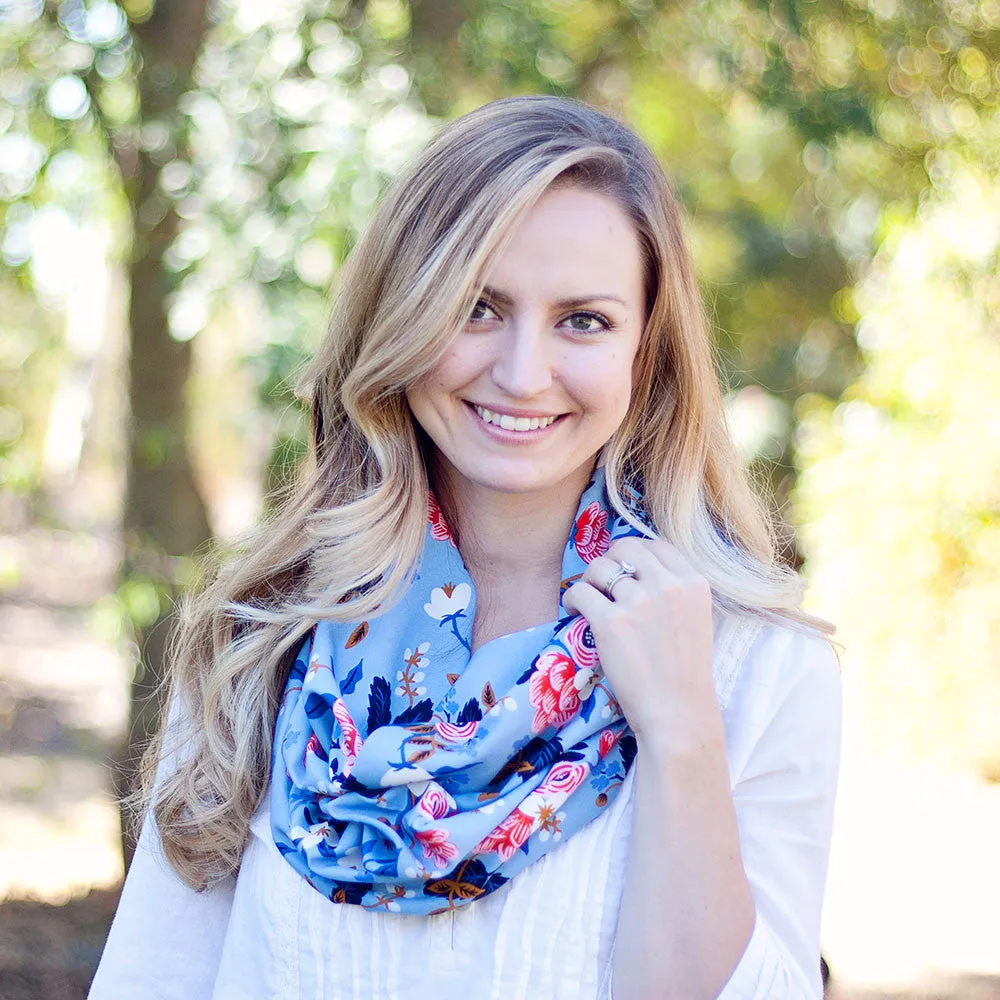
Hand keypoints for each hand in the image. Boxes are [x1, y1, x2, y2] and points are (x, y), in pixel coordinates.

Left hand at [561, 537, 716, 746]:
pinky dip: (572, 599)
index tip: (624, 567)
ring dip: (588, 580)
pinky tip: (574, 610)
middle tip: (602, 580)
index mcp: (693, 583)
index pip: (656, 545)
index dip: (634, 553)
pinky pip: (580, 591)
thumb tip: (639, 571)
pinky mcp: (610, 621)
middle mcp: (668, 585)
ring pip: (599, 567)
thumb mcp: (695, 620)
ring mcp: (638, 601)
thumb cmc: (685, 674)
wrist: (678, 712)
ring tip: (586, 598)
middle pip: (625, 547)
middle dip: (609, 559)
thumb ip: (675, 592)